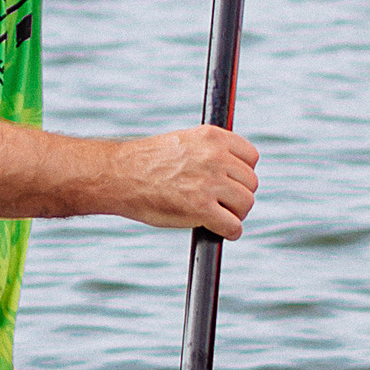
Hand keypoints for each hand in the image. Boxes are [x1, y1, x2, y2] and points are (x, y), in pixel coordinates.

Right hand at [110, 124, 259, 237]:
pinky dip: (229, 232)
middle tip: (222, 205)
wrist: (118, 176)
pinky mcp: (201, 208)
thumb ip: (209, 152)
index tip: (231, 184)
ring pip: (246, 203)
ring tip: (218, 217)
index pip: (251, 157)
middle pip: (251, 182)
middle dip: (238, 196)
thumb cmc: (146, 163)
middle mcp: (215, 156)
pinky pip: (233, 226)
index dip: (242, 174)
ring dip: (235, 214)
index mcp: (212, 137)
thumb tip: (232, 173)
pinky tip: (219, 231)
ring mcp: (209, 182)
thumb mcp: (183, 143)